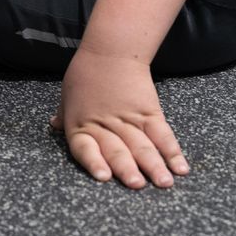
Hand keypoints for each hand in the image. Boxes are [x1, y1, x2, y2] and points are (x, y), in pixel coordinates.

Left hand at [52, 49, 188, 189]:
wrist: (111, 49)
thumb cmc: (86, 71)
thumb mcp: (68, 93)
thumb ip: (65, 114)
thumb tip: (54, 126)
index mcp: (82, 124)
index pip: (86, 148)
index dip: (95, 162)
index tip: (104, 177)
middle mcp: (106, 125)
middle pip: (118, 149)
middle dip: (128, 169)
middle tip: (137, 185)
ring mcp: (130, 119)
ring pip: (143, 145)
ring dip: (155, 166)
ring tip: (164, 183)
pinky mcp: (149, 112)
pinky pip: (162, 134)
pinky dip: (172, 151)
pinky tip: (180, 167)